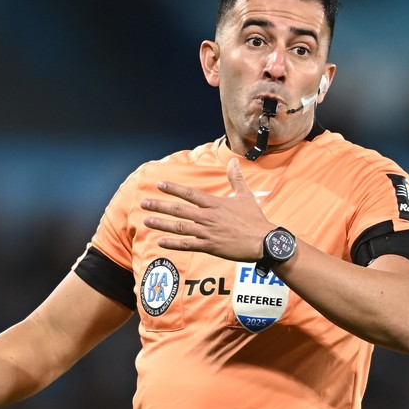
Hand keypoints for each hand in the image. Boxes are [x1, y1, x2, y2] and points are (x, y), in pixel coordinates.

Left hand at [141, 159, 273, 261]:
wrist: (264, 241)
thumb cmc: (255, 219)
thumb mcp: (246, 196)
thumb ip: (236, 179)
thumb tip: (233, 162)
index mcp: (215, 204)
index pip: (190, 194)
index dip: (174, 189)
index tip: (160, 185)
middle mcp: (208, 217)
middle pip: (179, 210)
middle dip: (160, 206)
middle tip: (144, 203)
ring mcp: (208, 232)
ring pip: (179, 227)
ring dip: (161, 223)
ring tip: (146, 220)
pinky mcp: (210, 247)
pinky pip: (187, 245)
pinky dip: (173, 243)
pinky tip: (160, 242)